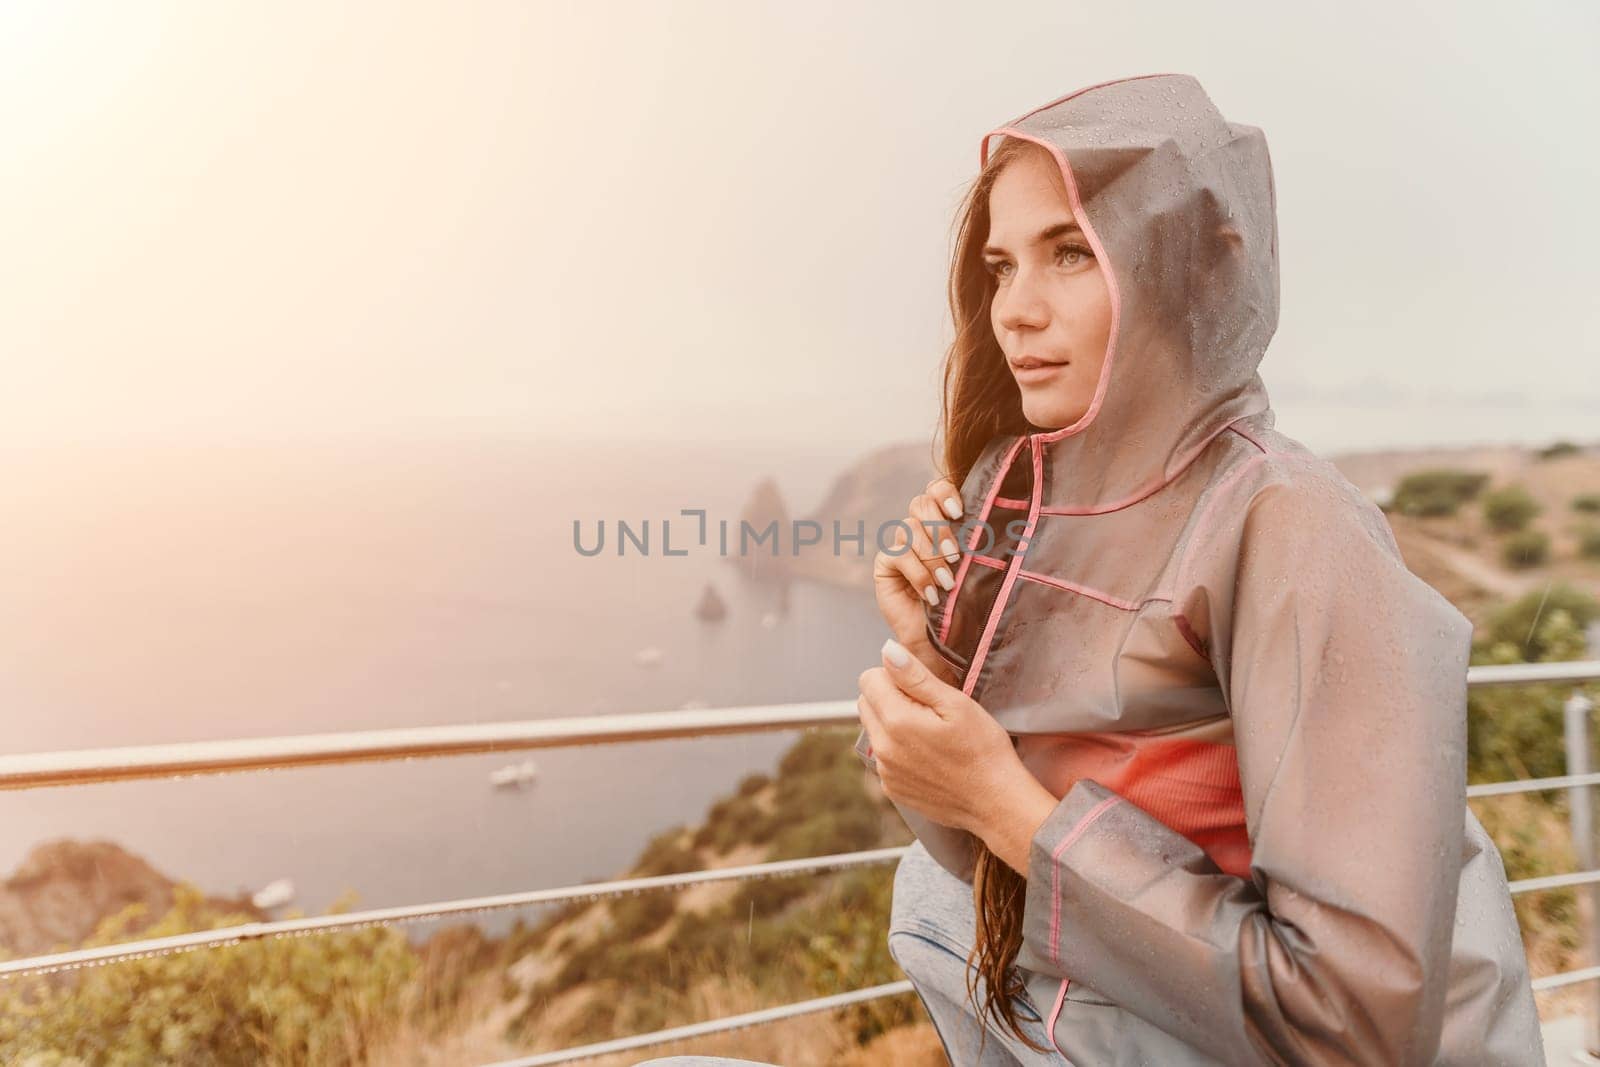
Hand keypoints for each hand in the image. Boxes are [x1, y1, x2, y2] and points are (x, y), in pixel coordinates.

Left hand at [856, 636, 1032, 837]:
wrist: (996, 802)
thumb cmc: (983, 751)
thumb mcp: (956, 703)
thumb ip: (915, 676)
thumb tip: (887, 651)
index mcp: (897, 721)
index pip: (868, 679)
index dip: (894, 675)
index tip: (920, 687)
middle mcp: (883, 748)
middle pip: (866, 703)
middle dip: (890, 697)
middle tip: (929, 709)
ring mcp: (886, 771)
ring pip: (874, 729)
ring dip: (894, 724)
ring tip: (932, 734)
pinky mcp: (892, 788)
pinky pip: (884, 756)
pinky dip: (899, 750)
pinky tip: (929, 755)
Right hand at [872, 477, 964, 683]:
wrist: (944, 641)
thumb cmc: (966, 605)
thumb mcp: (976, 568)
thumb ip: (977, 541)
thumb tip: (998, 518)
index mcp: (943, 521)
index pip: (936, 489)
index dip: (944, 492)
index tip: (960, 511)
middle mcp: (920, 529)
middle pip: (920, 503)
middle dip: (939, 528)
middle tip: (955, 556)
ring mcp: (900, 545)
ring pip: (909, 529)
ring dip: (931, 557)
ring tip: (948, 583)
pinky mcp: (885, 565)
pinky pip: (898, 555)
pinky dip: (918, 574)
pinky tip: (931, 595)